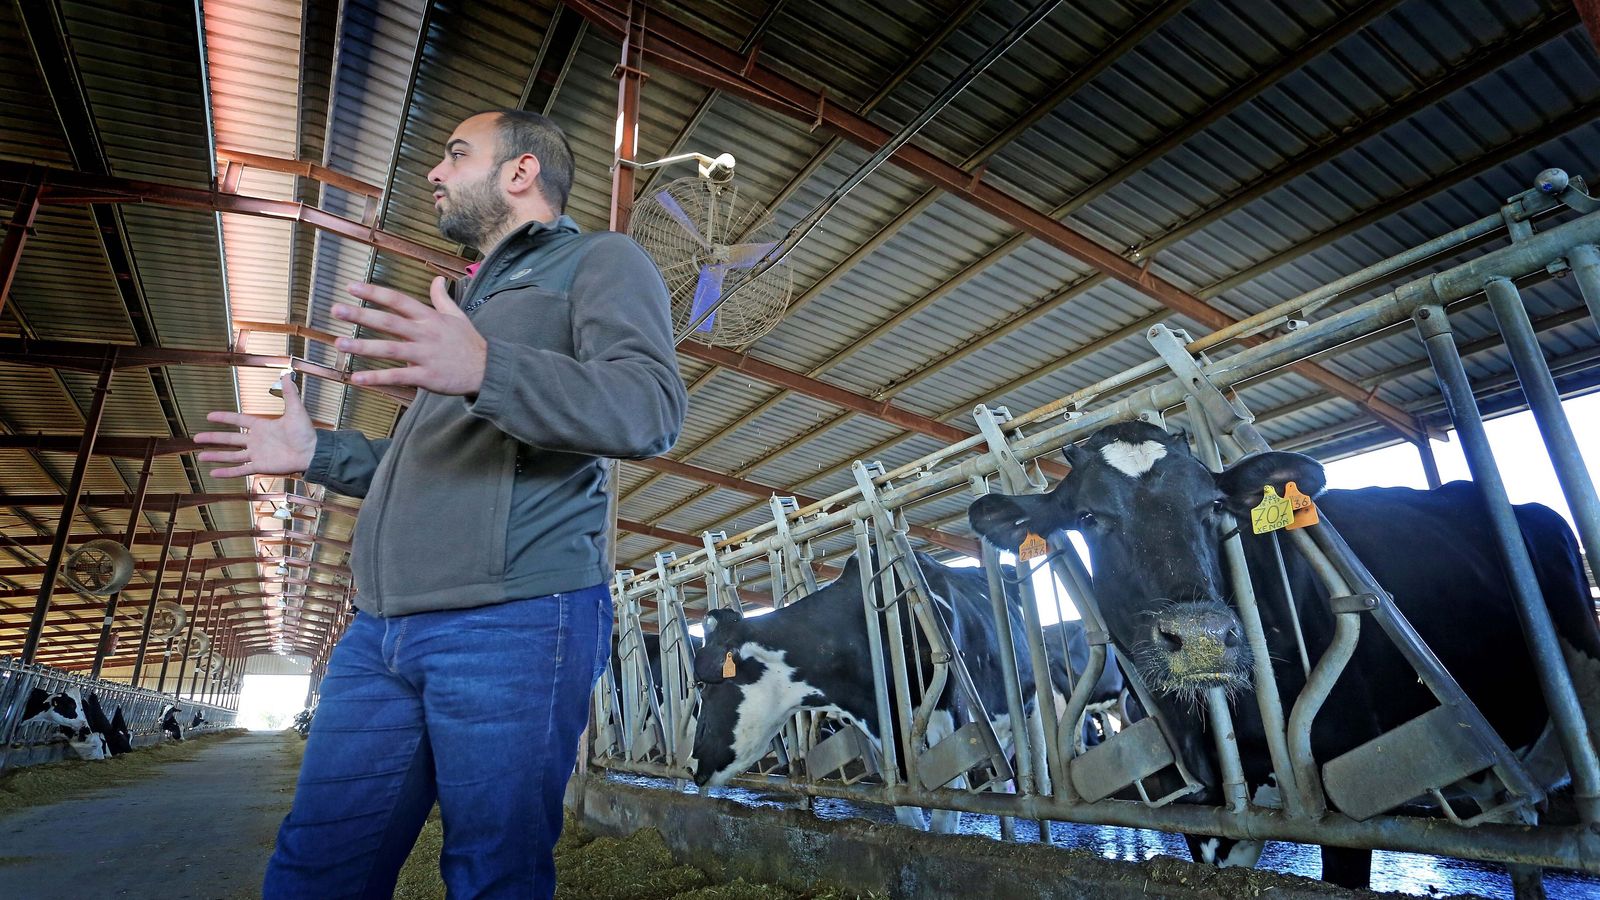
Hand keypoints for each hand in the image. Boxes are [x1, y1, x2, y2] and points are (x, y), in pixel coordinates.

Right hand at [194, 376, 317, 478]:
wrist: (313, 452)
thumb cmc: (306, 432)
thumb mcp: (295, 409)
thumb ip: (289, 393)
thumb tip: (287, 374)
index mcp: (262, 426)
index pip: (238, 420)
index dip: (224, 418)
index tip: (209, 416)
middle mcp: (256, 440)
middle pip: (230, 439)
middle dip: (213, 438)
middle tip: (196, 438)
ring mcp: (257, 454)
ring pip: (232, 456)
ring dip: (216, 456)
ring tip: (200, 456)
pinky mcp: (260, 466)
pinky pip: (240, 469)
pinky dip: (227, 472)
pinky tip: (214, 473)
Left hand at [332, 277, 487, 395]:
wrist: (488, 370)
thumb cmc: (469, 343)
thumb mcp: (458, 316)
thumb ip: (442, 298)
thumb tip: (437, 279)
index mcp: (429, 318)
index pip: (398, 300)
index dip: (374, 293)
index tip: (351, 287)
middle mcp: (425, 334)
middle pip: (389, 321)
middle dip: (361, 315)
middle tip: (336, 309)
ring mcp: (425, 355)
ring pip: (390, 349)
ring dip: (363, 347)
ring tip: (339, 344)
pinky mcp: (427, 376)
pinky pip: (398, 376)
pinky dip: (377, 378)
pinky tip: (357, 379)